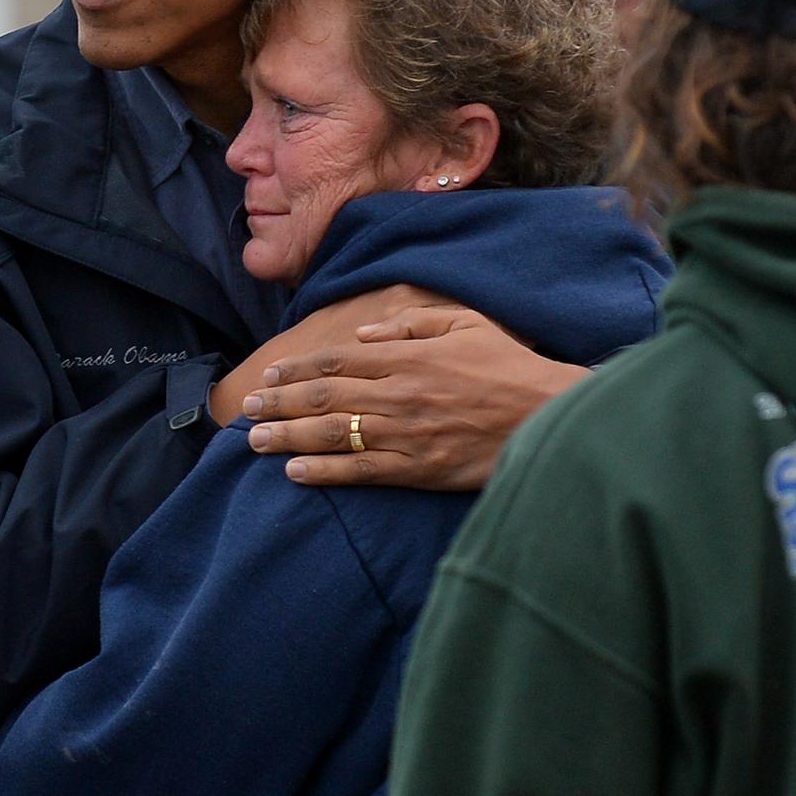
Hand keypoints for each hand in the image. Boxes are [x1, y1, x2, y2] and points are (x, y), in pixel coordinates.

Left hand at [240, 299, 588, 487]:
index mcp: (406, 355)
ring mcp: (404, 432)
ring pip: (332, 433)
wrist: (548, 413)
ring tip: (255, 440)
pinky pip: (360, 471)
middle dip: (279, 403)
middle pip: (323, 395)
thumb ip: (410, 322)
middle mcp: (397, 392)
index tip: (271, 376)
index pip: (337, 359)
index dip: (298, 368)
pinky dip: (323, 472)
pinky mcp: (417, 468)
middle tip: (247, 410)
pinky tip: (294, 472)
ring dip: (287, 436)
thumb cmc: (510, 365)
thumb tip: (363, 330)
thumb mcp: (464, 323)